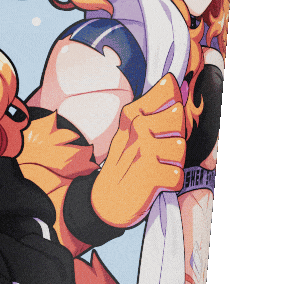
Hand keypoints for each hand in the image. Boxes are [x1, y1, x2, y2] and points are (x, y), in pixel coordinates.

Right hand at [89, 74, 186, 229]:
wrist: (104, 202)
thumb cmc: (124, 162)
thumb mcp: (130, 129)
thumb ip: (152, 104)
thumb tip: (172, 81)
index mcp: (132, 114)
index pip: (168, 92)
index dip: (174, 102)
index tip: (166, 116)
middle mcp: (137, 128)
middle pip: (177, 119)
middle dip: (174, 136)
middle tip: (157, 150)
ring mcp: (144, 151)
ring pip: (180, 148)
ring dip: (173, 161)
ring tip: (156, 166)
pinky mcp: (150, 176)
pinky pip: (178, 175)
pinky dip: (171, 182)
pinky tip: (157, 181)